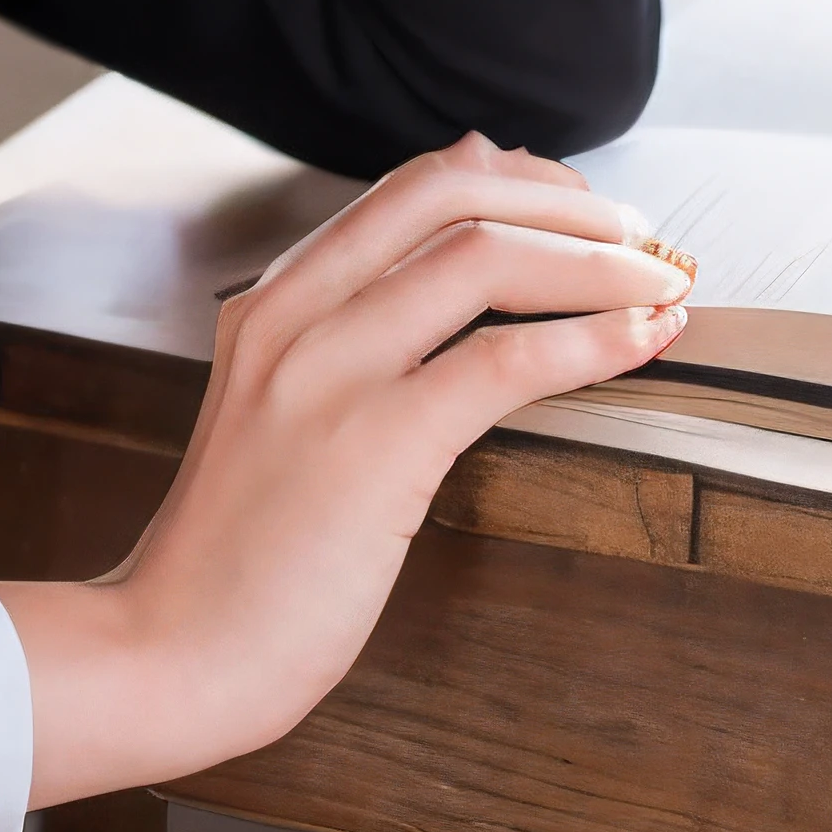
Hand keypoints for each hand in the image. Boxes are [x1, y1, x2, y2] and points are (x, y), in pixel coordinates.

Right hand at [0, 135, 691, 805]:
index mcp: (275, 303)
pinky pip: (500, 361)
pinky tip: (640, 341)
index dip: (513, 183)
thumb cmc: (239, 556)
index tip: (581, 210)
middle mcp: (295, 313)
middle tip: (638, 235)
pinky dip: (588, 339)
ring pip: (481, 259)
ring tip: (659, 285)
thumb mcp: (279, 419)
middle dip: (563, 201)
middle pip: (448, 196)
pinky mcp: (372, 443)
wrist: (172, 648)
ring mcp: (328, 371)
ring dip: (594, 261)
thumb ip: (344, 354)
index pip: (408, 189)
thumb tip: (443, 319)